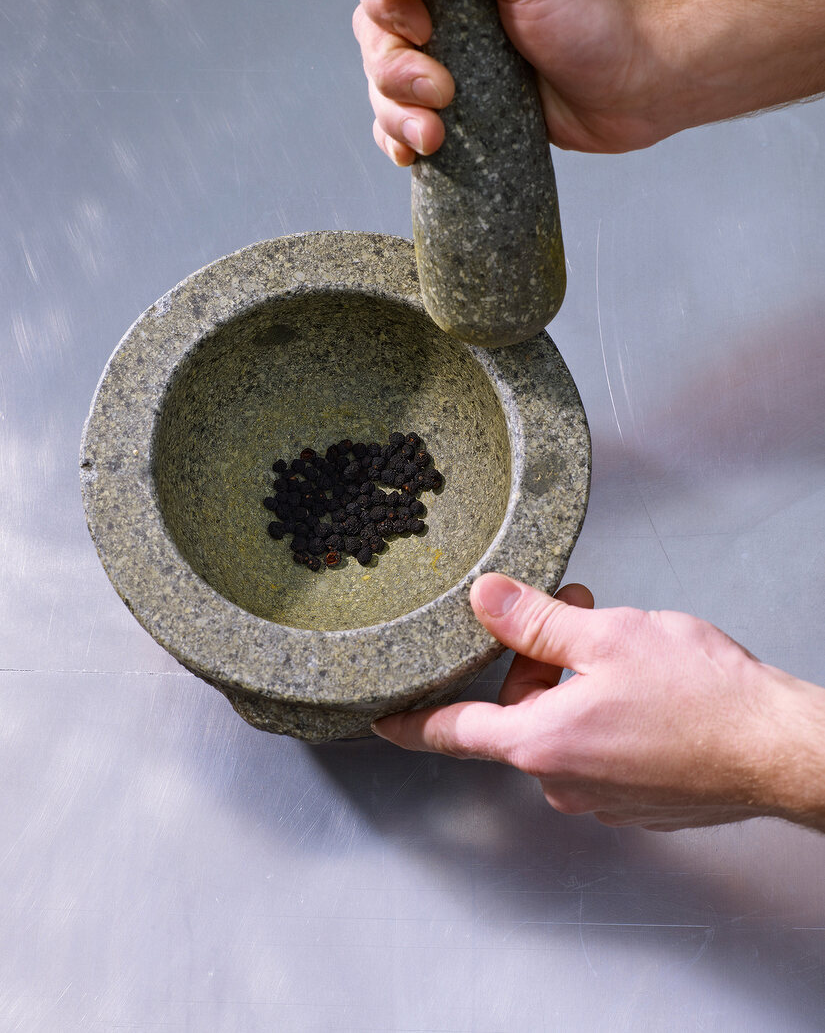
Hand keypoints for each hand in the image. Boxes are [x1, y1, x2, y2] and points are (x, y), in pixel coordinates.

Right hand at [343, 0, 824, 165]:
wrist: (637, 86)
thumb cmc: (595, 16)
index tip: (422, 24)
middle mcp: (445, 1)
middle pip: (372, 30)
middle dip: (393, 69)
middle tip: (441, 87)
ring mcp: (449, 56)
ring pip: (382, 81)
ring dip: (396, 112)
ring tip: (438, 132)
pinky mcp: (458, 106)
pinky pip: (401, 121)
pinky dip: (398, 139)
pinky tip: (417, 151)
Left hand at [373, 573, 824, 831]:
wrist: (777, 749)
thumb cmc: (703, 698)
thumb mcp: (607, 637)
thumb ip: (534, 620)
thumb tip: (485, 600)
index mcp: (541, 742)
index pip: (451, 731)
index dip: (409, 722)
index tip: (380, 720)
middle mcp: (562, 780)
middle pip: (516, 714)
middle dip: (533, 661)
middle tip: (573, 618)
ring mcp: (600, 798)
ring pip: (559, 728)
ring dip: (572, 684)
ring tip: (618, 647)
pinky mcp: (633, 802)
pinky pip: (595, 750)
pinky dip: (601, 714)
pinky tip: (642, 689)